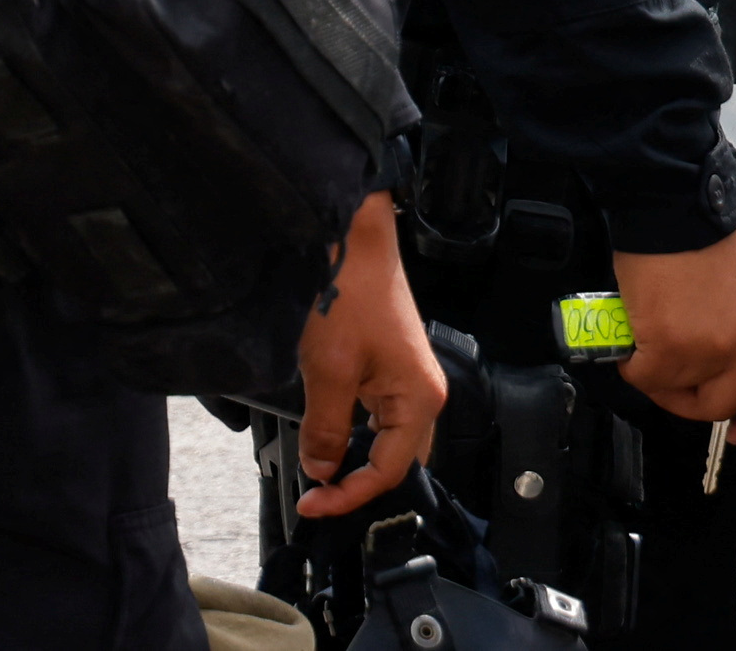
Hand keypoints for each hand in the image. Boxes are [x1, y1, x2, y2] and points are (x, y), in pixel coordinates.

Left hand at [293, 192, 445, 518]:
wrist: (351, 233)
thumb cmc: (346, 289)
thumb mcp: (328, 368)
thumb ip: (325, 427)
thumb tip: (321, 469)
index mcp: (419, 399)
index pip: (389, 471)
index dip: (349, 494)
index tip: (313, 503)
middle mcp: (422, 392)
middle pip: (394, 459)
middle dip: (356, 481)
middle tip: (315, 495)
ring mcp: (407, 377)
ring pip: (383, 437)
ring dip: (352, 455)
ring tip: (317, 470)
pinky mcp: (389, 362)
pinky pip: (375, 412)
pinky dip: (351, 429)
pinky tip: (326, 432)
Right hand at [613, 222, 735, 443]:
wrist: (675, 209)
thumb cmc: (711, 241)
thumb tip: (730, 371)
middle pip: (723, 406)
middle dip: (692, 400)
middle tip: (672, 380)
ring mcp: (712, 351)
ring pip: (677, 392)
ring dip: (657, 377)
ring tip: (646, 346)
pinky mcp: (671, 345)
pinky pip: (646, 376)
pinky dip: (632, 365)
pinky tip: (630, 343)